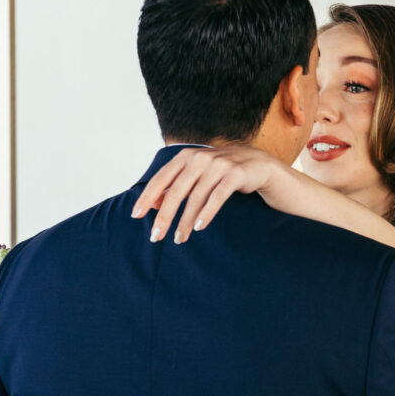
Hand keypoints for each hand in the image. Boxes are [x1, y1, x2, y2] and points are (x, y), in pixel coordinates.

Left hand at [131, 145, 279, 242]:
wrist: (258, 165)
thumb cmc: (223, 172)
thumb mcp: (196, 177)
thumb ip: (176, 187)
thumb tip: (153, 204)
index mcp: (186, 156)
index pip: (161, 178)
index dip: (147, 197)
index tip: (136, 215)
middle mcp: (200, 158)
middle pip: (176, 190)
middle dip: (165, 216)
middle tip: (156, 236)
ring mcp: (218, 164)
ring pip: (196, 197)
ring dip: (186, 221)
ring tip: (179, 239)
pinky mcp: (235, 174)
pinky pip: (217, 197)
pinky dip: (207, 213)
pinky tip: (199, 227)